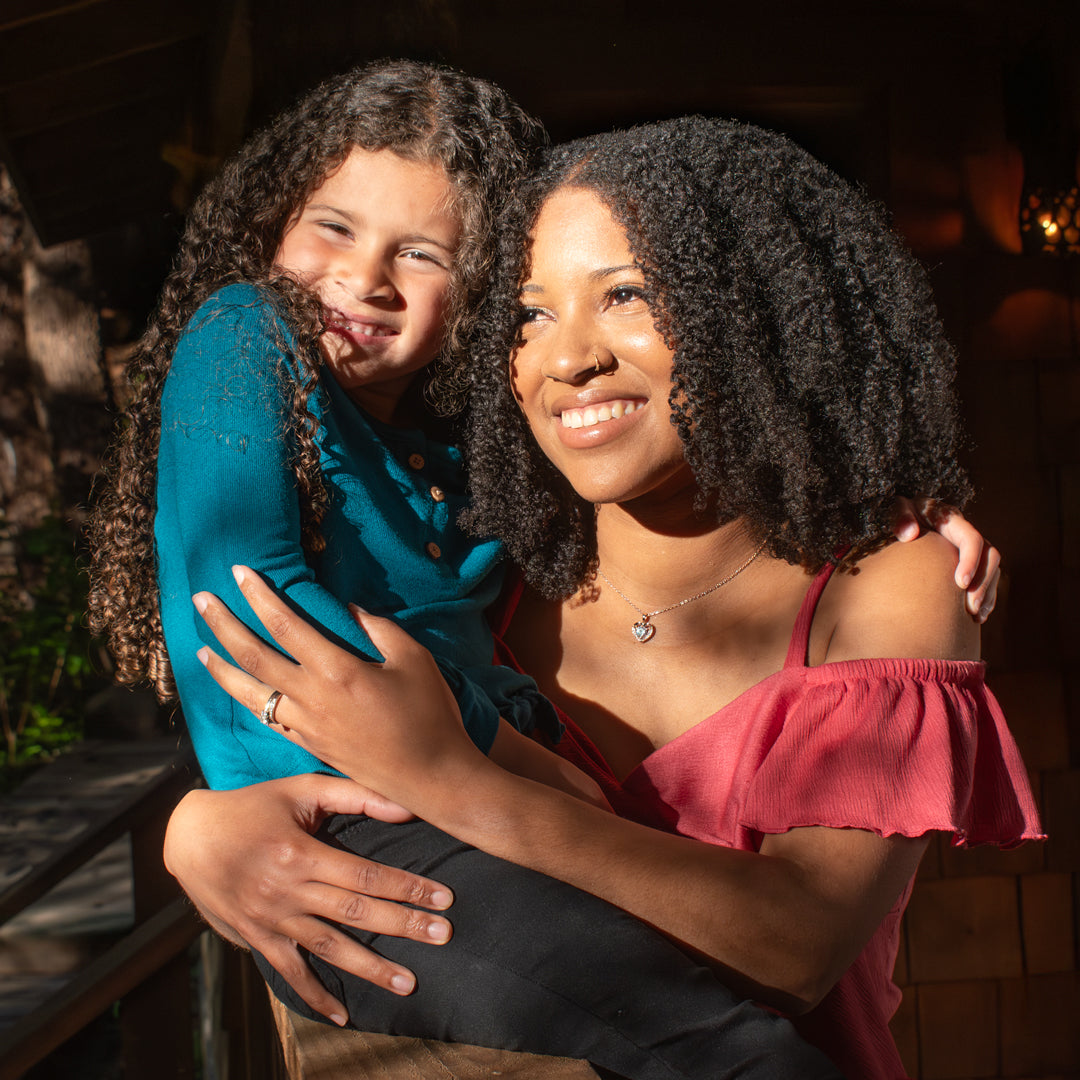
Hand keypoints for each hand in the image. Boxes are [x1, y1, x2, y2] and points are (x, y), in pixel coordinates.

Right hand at [163, 774, 454, 1021]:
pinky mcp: (256, 938)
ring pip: (329, 948)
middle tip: (443, 935)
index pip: (365, 875)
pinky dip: (315, 995)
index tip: (442, 898)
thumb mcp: (300, 790)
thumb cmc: (253, 806)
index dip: (406, 887)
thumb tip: (406, 806)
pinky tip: (342, 1015)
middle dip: (403, 925)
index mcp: (300, 852)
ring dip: (370, 967)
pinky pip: (290, 971)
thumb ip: (355, 795)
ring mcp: (271, 919)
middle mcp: (287, 890)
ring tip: (408, 982)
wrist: (189, 837)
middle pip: (355, 912)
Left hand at [192, 566, 489, 807]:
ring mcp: (305, 724)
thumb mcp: (415, 660)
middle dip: (223, 624)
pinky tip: (237, 690)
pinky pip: (265, 718)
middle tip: (200, 599)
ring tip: (199, 649)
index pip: (285, 624)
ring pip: (249, 692)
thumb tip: (351, 610)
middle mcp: (312, 697)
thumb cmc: (429, 714)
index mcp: (337, 670)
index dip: (259, 597)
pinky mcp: (308, 744)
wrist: (431, 777)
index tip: (239, 572)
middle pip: (254, 655)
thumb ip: (380, 629)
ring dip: (221, 668)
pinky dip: (244, 700)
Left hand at [892, 498, 999, 621]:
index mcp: (950, 519)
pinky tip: (975, 617)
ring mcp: (969, 548)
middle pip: (989, 556)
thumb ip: (899, 518)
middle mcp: (965, 532)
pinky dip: (984, 598)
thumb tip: (909, 533)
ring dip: (986, 594)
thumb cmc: (895, 514)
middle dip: (983, 583)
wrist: (899, 517)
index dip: (970, 561)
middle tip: (969, 608)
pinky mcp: (968, 562)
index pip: (971, 539)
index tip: (960, 584)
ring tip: (974, 616)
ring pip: (992, 570)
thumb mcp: (894, 509)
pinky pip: (985, 580)